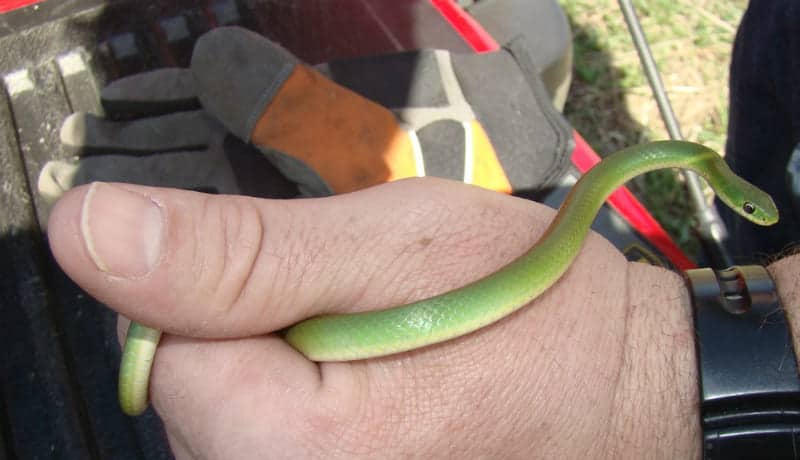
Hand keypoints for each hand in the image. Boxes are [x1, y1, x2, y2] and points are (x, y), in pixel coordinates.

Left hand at [47, 177, 702, 457]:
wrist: (624, 387)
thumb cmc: (530, 308)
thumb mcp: (392, 243)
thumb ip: (238, 251)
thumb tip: (88, 231)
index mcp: (302, 447)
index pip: (168, 359)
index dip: (233, 298)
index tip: (319, 285)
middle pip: (194, 407)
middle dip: (257, 340)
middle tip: (362, 317)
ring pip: (229, 430)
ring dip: (283, 375)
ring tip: (378, 354)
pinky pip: (272, 447)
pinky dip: (303, 409)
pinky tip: (374, 393)